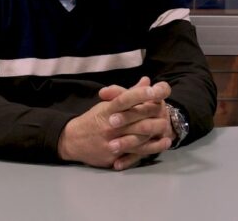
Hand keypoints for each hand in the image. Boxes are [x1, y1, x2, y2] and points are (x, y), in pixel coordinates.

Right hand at [58, 77, 173, 169]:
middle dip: (153, 114)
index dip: (141, 94)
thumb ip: (128, 94)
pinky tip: (163, 143)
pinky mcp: (113, 156)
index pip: (125, 99)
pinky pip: (135, 153)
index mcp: (108, 110)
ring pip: (139, 137)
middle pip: (136, 119)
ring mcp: (112, 142)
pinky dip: (152, 148)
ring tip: (167, 128)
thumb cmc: (93, 120)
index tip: (155, 90)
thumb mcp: (107, 104)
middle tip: (166, 111)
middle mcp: (110, 125)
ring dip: (155, 132)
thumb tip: (147, 81)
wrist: (71, 141)